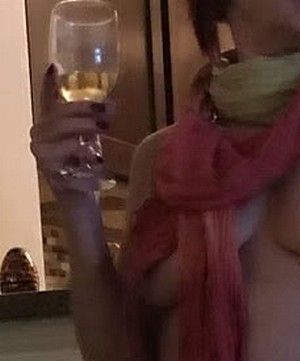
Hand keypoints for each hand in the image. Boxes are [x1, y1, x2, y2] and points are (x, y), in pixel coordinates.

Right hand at [29, 65, 114, 200]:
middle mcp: (39, 141)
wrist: (81, 204)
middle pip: (59, 121)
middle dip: (85, 117)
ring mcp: (45, 162)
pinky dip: (91, 176)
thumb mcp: (88, 138)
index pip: (46, 102)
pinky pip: (74, 174)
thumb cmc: (84, 167)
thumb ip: (95, 120)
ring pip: (65, 145)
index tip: (54, 67)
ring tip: (102, 149)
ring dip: (86, 143)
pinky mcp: (56, 183)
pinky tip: (102, 177)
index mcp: (47, 127)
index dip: (49, 85)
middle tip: (107, 117)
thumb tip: (111, 104)